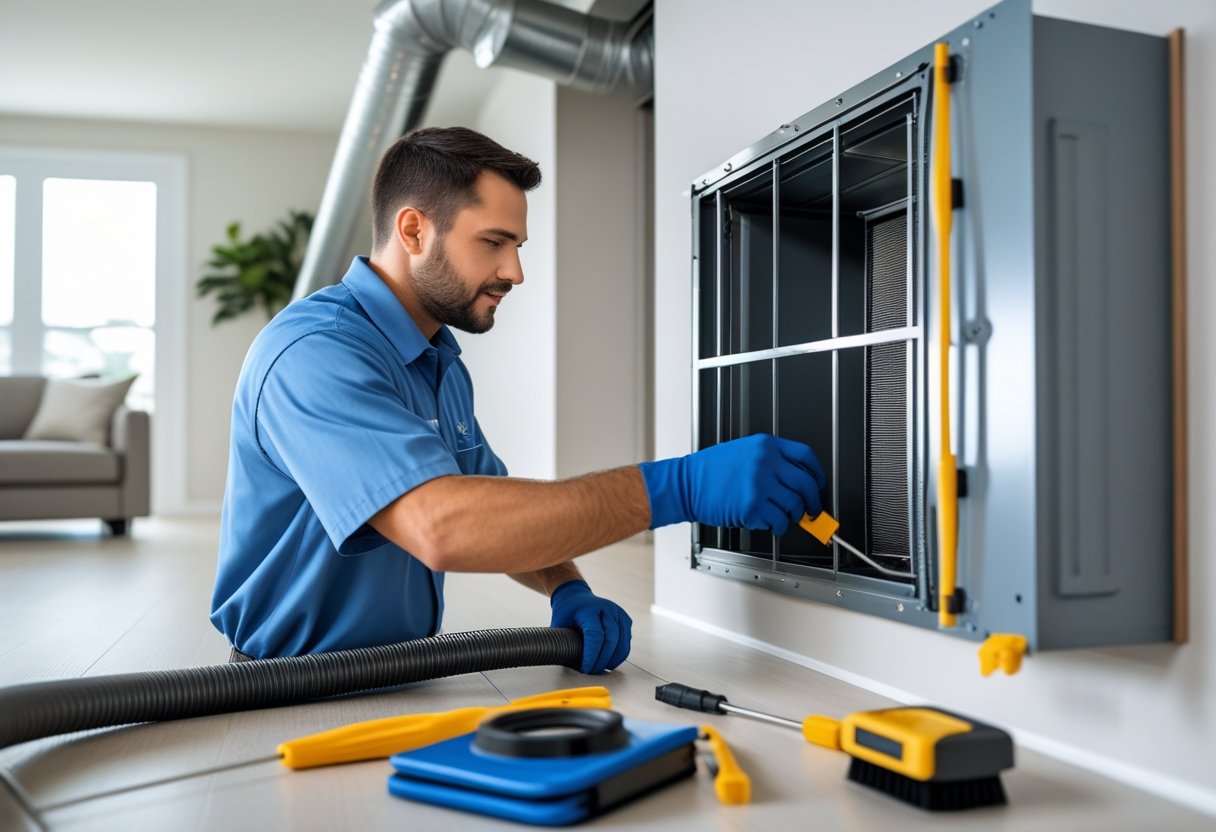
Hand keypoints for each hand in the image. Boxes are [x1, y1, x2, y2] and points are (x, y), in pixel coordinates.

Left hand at [549, 579, 631, 674]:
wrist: (575, 597)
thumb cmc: (567, 613)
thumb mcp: (559, 625)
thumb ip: (564, 643)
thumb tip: (570, 666)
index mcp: (588, 609)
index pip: (595, 635)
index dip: (592, 656)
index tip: (586, 669)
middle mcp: (606, 608)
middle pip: (611, 639)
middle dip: (603, 660)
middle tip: (593, 671)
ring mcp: (617, 612)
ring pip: (623, 641)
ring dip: (614, 659)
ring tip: (602, 668)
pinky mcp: (624, 618)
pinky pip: (626, 640)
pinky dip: (620, 653)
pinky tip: (609, 659)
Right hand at [638, 433, 825, 534]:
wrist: (686, 484)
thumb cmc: (709, 471)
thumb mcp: (743, 451)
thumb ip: (770, 461)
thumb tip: (795, 482)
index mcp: (766, 445)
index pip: (805, 456)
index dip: (817, 473)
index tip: (818, 484)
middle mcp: (766, 462)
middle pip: (806, 483)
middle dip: (813, 501)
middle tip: (811, 509)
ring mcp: (760, 484)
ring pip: (794, 506)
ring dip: (793, 516)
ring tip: (784, 517)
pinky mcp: (753, 506)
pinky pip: (779, 521)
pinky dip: (779, 527)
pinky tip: (771, 524)